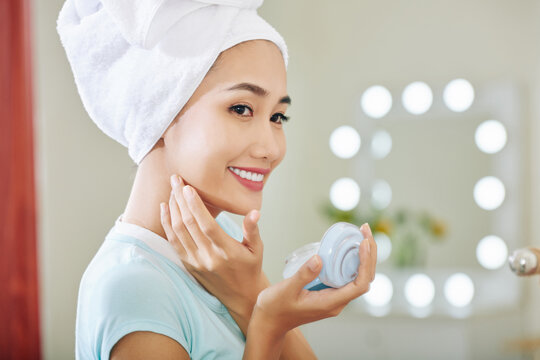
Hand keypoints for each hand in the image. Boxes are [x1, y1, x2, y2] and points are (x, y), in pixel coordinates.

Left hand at [160, 174, 268, 330]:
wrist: (241, 296)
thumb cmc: (250, 268)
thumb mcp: (257, 249)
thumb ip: (252, 230)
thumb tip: (254, 212)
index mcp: (227, 252)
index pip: (207, 226)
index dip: (196, 206)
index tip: (188, 188)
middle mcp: (208, 258)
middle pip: (189, 225)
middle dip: (180, 200)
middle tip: (175, 180)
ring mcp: (196, 263)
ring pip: (178, 232)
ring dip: (173, 209)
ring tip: (172, 190)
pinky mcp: (188, 265)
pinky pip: (173, 242)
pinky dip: (167, 224)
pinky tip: (165, 209)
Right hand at [249, 224, 375, 338]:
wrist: (269, 321)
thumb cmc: (275, 308)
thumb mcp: (286, 289)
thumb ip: (303, 275)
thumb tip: (320, 258)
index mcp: (331, 303)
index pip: (360, 284)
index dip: (366, 263)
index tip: (363, 243)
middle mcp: (337, 302)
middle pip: (364, 278)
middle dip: (369, 254)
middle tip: (365, 230)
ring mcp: (334, 298)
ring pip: (357, 277)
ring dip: (363, 256)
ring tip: (360, 234)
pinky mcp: (328, 293)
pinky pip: (346, 276)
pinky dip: (351, 260)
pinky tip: (346, 247)